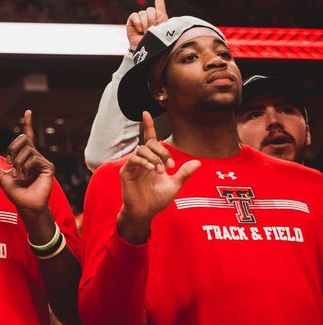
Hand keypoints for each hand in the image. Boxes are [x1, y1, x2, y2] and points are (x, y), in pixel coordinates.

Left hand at [0, 111, 53, 218]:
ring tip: (21, 175)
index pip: (27, 136)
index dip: (28, 123)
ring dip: (18, 163)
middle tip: (10, 165)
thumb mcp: (0, 176)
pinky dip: (26, 168)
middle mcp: (35, 156)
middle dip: (12, 150)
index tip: (28, 111)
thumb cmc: (15, 193)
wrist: (26, 206)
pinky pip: (33, 159)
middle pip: (22, 139)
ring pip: (26, 150)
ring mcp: (42, 161)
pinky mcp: (48, 167)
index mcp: (25, 156)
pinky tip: (28, 176)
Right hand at [117, 112, 199, 243]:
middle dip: (162, 151)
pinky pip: (134, 160)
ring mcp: (133, 165)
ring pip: (142, 150)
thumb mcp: (175, 185)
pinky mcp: (126, 171)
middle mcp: (142, 160)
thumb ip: (184, 173)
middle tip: (170, 166)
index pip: (150, 139)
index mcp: (152, 160)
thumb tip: (198, 162)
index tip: (146, 112)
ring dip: (154, 158)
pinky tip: (152, 170)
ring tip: (160, 171)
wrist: (145, 212)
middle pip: (150, 144)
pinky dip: (144, 162)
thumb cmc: (158, 199)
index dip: (148, 125)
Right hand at [125, 0, 167, 50]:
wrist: (146, 51)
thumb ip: (163, 22)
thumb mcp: (164, 31)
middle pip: (151, 9)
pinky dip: (138, 22)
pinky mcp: (132, 21)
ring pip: (143, 12)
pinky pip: (135, 16)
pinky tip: (139, 29)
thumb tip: (159, 14)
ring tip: (146, 32)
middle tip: (152, 30)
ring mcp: (140, 19)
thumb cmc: (157, 43)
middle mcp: (149, 17)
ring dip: (145, 23)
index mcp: (160, 18)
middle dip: (152, 20)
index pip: (159, 4)